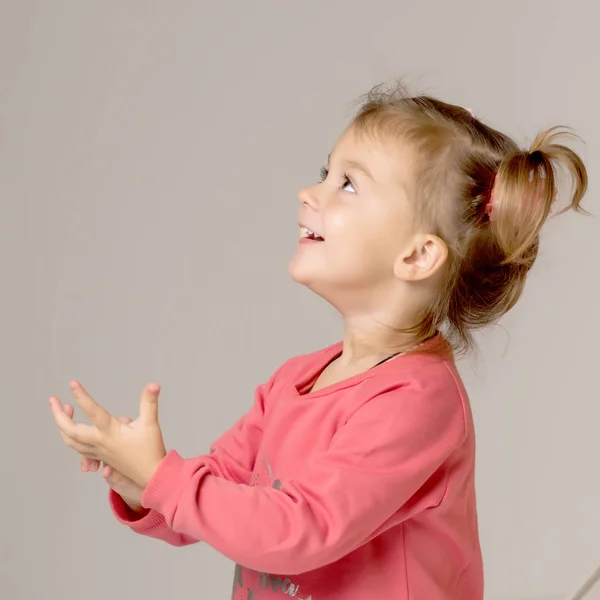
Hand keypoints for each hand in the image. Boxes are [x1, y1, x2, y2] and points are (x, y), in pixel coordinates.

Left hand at [49, 381, 166, 489]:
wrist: (150, 475)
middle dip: (58, 415)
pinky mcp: (99, 457)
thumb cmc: (150, 450)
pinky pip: (77, 448)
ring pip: (70, 441)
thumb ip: (150, 402)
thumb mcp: (151, 423)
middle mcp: (100, 442)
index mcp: (110, 432)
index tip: (72, 383)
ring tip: (63, 410)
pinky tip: (72, 429)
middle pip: (70, 430)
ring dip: (62, 425)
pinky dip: (70, 437)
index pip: (92, 411)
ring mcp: (97, 451)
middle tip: (53, 399)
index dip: (81, 396)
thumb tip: (154, 384)